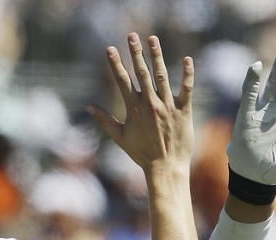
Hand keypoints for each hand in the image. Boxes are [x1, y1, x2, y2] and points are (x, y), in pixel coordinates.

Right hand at [88, 33, 193, 175]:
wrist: (166, 167)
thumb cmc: (142, 154)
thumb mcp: (120, 137)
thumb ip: (104, 120)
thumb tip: (88, 106)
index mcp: (134, 109)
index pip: (122, 80)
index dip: (115, 64)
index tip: (110, 48)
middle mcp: (150, 105)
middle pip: (142, 73)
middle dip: (136, 53)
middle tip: (132, 36)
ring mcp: (168, 107)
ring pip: (162, 77)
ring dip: (157, 57)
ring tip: (153, 40)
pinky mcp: (184, 112)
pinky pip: (186, 90)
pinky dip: (187, 75)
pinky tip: (187, 60)